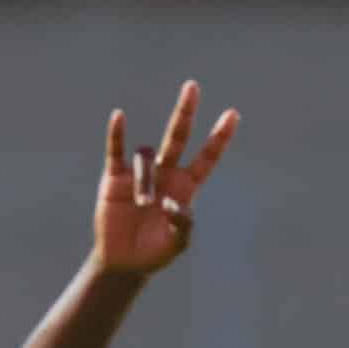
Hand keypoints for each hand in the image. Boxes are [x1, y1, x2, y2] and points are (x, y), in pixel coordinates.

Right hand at [92, 81, 238, 274]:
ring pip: (147, 157)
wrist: (125, 261)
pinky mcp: (115, 176)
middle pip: (178, 135)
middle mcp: (166, 172)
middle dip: (185, 112)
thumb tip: (172, 204)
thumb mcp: (178, 243)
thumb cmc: (157, 252)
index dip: (219, 137)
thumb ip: (182, 224)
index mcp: (187, 186)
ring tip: (142, 204)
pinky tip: (119, 117)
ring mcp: (141, 172)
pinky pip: (116, 150)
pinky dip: (117, 134)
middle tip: (192, 86)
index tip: (233, 114)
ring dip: (145, 180)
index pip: (207, 156)